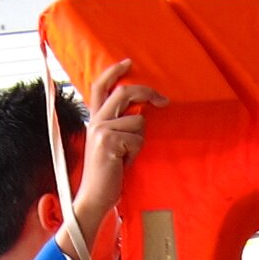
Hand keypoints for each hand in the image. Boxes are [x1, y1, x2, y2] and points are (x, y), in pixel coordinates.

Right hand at [68, 58, 166, 251]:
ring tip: (127, 157)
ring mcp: (100, 130)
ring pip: (138, 121)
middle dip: (148, 93)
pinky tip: (123, 164)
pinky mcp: (108, 141)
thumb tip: (142, 110)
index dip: (114, 71)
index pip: (99, 87)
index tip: (129, 62)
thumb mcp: (113, 144)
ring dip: (139, 140)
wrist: (95, 197)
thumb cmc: (109, 173)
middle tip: (164, 101)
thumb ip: (120, 125)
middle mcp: (95, 121)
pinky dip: (136, 153)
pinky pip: (138, 139)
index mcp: (94, 119)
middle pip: (124, 93)